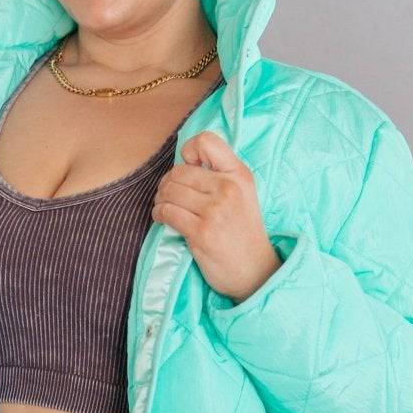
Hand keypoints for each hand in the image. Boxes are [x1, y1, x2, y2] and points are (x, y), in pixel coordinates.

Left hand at [150, 130, 281, 302]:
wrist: (254, 271)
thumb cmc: (243, 232)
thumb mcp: (242, 194)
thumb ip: (220, 175)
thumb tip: (184, 163)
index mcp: (239, 174)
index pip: (206, 141)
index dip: (189, 151)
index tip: (188, 167)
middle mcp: (228, 188)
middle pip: (179, 171)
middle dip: (167, 183)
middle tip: (169, 195)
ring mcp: (214, 211)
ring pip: (170, 191)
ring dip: (161, 200)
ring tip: (165, 207)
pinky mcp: (201, 232)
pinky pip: (167, 213)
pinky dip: (159, 214)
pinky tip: (163, 219)